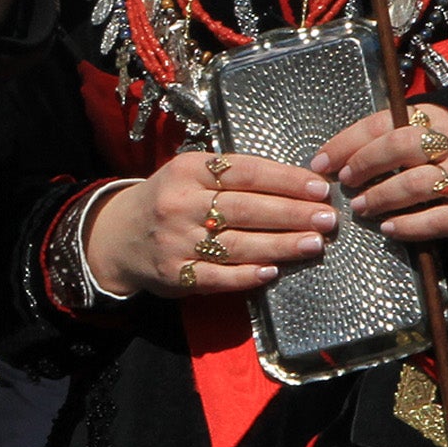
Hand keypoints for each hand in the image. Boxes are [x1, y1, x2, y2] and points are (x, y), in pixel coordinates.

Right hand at [86, 149, 336, 299]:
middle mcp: (179, 203)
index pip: (244, 172)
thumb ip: (234, 178)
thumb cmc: (170, 200)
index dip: (285, 180)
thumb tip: (299, 185)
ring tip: (314, 244)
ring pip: (237, 243)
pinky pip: (217, 276)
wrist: (118, 235)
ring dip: (281, 245)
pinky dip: (246, 275)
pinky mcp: (175, 273)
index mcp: (186, 170)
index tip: (319, 188)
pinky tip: (272, 272)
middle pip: (245, 208)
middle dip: (292, 214)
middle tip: (328, 218)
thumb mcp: (190, 176)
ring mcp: (175, 240)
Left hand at [316, 102, 447, 242]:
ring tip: (362, 209)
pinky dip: (410, 226)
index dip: (346, 143)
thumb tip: (353, 148)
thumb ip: (412, 131)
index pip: (382, 122)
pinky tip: (391, 230)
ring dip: (380, 198)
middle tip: (345, 185)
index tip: (322, 162)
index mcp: (442, 116)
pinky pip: (440, 220)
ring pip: (414, 185)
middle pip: (396, 148)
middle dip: (362, 167)